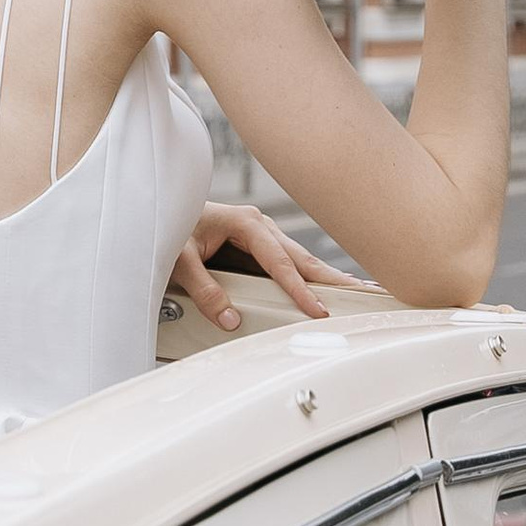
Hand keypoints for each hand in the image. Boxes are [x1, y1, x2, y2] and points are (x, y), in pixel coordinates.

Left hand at [168, 202, 362, 330]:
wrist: (161, 206)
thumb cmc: (169, 226)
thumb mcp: (179, 260)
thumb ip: (203, 289)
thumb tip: (230, 318)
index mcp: (246, 223)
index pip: (280, 263)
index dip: (300, 289)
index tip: (318, 310)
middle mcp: (260, 226)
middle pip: (302, 258)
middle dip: (332, 279)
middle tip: (364, 295)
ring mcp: (263, 236)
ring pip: (300, 260)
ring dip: (327, 277)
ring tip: (358, 293)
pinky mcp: (260, 247)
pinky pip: (289, 263)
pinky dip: (311, 275)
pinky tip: (329, 286)